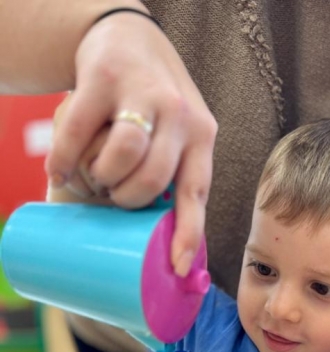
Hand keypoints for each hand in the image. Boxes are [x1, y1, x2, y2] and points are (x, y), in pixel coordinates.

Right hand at [44, 11, 216, 275]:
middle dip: (128, 200)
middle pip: (154, 178)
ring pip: (123, 153)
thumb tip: (151, 245)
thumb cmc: (152, 107)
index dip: (187, 232)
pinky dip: (64, 158)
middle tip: (114, 197)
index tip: (177, 266)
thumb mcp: (177, 135)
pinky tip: (59, 169)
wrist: (128, 37)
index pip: (196, 192)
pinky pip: (78, 132)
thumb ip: (169, 176)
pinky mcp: (103, 78)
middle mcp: (179, 114)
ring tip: (95, 176)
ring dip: (103, 176)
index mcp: (201, 137)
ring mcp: (142, 93)